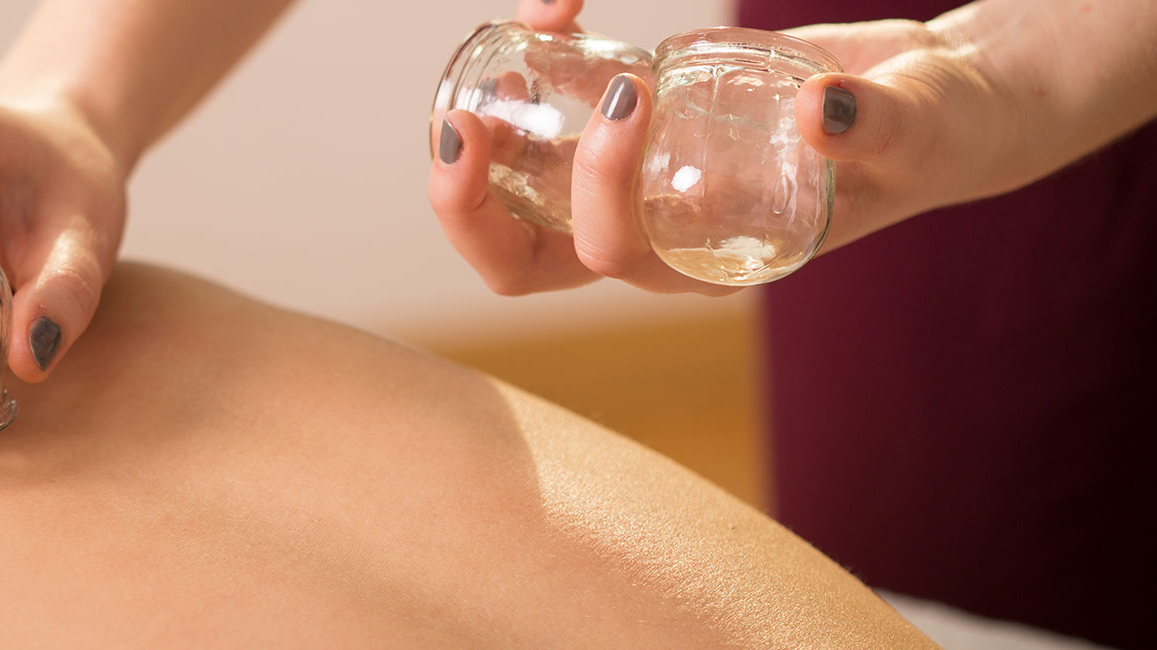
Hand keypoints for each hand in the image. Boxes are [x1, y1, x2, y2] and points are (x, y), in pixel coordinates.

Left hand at [429, 1, 996, 295]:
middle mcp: (656, 234)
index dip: (588, 192)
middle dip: (472, 209)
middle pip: (529, 259)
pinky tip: (553, 11)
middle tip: (463, 127)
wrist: (935, 97)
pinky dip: (535, 69)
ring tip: (482, 76)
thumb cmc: (935, 133)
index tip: (624, 97)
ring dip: (478, 153)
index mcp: (709, 260)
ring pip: (519, 199)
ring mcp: (637, 185)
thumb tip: (824, 110)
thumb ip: (876, 124)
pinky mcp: (638, 129)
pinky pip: (558, 119)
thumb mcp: (917, 129)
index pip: (613, 256)